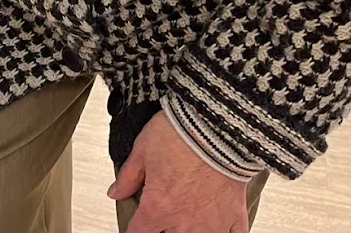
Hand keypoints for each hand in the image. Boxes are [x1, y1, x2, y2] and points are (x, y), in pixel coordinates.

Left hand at [109, 111, 251, 232]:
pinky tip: (217, 228)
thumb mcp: (142, 150)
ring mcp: (211, 222)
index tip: (136, 224)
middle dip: (162, 228)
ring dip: (188, 231)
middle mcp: (183, 221)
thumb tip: (116, 192)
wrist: (216, 127)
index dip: (133, 229)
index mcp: (158, 208)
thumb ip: (128, 177)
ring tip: (184, 219)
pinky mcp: (235, 216)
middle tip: (162, 214)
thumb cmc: (178, 134)